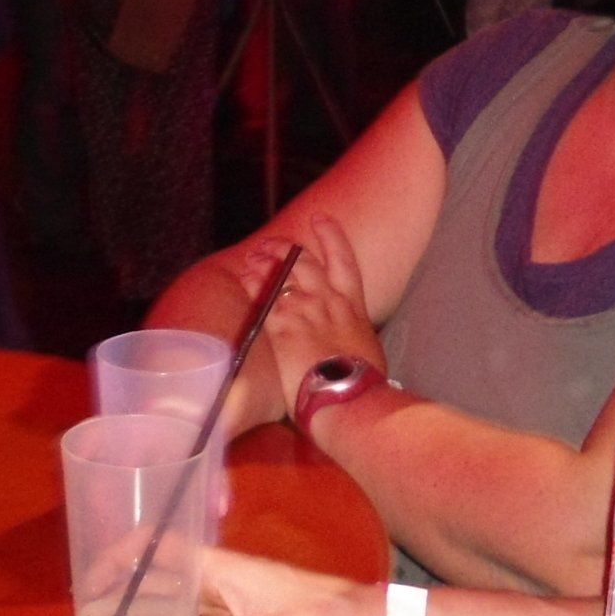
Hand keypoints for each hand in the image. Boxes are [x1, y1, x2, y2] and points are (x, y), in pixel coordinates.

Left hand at [237, 218, 383, 421]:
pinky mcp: (283, 328)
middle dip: (287, 249)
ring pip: (283, 275)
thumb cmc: (363, 384)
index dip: (331, 236)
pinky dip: (255, 284)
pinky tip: (246, 276)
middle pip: (305, 262)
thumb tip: (353, 349)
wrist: (349, 396)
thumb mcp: (368, 353)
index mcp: (354, 308)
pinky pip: (266, 298)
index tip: (320, 219)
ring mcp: (306, 313)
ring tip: (255, 255)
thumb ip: (354, 341)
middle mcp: (329, 302)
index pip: (344, 261)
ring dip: (267, 262)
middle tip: (273, 242)